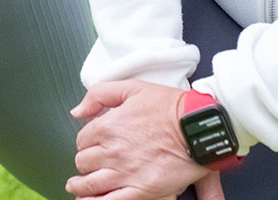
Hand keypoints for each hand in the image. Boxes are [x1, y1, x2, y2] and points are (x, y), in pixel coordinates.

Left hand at [66, 81, 217, 199]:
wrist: (199, 126)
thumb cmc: (171, 107)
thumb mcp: (133, 88)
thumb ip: (99, 94)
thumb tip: (78, 110)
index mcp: (108, 126)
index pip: (82, 140)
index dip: (86, 143)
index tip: (92, 145)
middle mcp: (113, 151)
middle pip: (84, 163)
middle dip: (84, 164)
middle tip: (88, 166)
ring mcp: (126, 172)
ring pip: (90, 185)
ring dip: (81, 187)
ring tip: (78, 188)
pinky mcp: (141, 190)